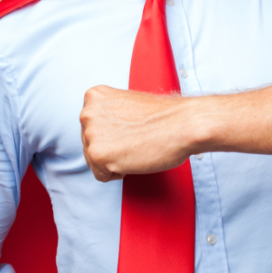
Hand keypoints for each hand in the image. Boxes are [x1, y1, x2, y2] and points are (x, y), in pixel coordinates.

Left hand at [80, 85, 195, 181]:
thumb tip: (105, 131)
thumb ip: (110, 114)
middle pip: (89, 143)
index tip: (129, 130)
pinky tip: (133, 158)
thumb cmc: (164, 117)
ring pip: (93, 161)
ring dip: (114, 160)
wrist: (183, 124)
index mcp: (94, 97)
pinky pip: (100, 175)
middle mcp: (88, 113)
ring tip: (135, 148)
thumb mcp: (128, 104)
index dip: (112, 133)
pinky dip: (117, 173)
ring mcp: (91, 134)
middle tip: (135, 140)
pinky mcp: (98, 155)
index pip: (90, 126)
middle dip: (111, 147)